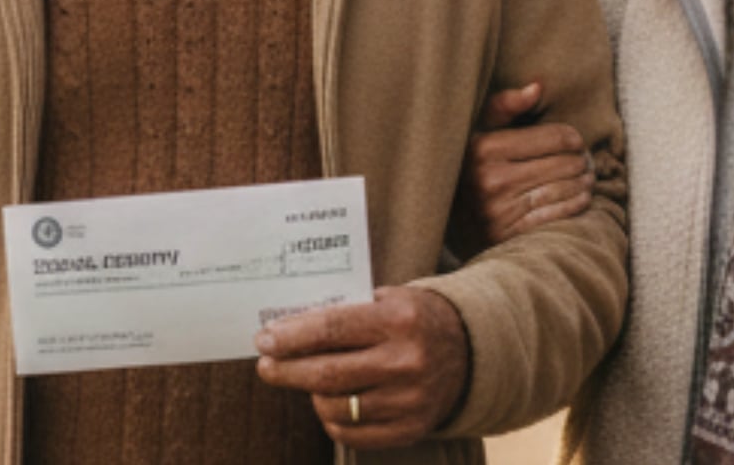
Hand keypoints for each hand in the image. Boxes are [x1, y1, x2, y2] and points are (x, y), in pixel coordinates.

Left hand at [254, 286, 469, 449]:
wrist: (468, 352)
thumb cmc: (414, 319)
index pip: (332, 329)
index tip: (264, 339)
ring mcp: (410, 400)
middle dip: (287, 370)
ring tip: (306, 380)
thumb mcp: (389, 300)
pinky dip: (331, 419)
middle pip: (328, 374)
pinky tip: (329, 402)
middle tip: (266, 365)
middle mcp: (407, 362)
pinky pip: (351, 434)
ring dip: (310, 394)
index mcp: (400, 320)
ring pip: (336, 407)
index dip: (292, 337)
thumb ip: (345, 313)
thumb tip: (287, 330)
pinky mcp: (410, 429)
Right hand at [456, 81, 594, 247]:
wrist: (444, 218)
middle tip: (586, 161)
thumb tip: (537, 87)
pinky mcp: (509, 235)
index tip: (577, 142)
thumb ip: (504, 105)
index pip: (553, 137)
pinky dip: (576, 204)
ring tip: (587, 177)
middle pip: (564, 163)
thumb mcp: (477, 130)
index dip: (573, 138)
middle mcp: (490, 179)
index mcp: (483, 148)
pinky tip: (581, 197)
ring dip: (584, 182)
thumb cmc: (469, 165)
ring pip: (564, 188)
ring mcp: (499, 210)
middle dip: (582, 160)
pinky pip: (557, 215)